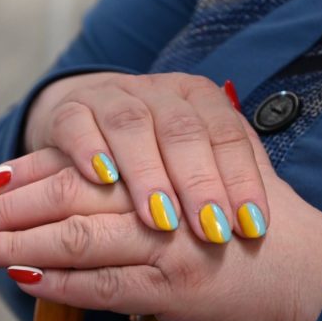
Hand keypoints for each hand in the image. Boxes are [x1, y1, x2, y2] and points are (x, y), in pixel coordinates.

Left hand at [0, 125, 321, 320]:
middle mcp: (161, 200)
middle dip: (9, 210)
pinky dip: (57, 282)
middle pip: (69, 196)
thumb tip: (100, 180)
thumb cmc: (259, 229)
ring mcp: (167, 245)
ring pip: (75, 238)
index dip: (30, 172)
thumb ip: (158, 178)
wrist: (314, 278)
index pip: (81, 165)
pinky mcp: (176, 289)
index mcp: (165, 166)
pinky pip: (102, 285)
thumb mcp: (211, 182)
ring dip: (16, 244)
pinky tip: (21, 278)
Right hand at [23, 72, 268, 242]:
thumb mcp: (187, 165)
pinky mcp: (68, 110)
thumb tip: (254, 228)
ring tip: (160, 219)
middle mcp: (154, 90)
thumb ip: (216, 183)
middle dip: (199, 182)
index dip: (241, 178)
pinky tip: (101, 179)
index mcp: (195, 96)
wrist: (89, 133)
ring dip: (148, 173)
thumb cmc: (150, 160)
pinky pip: (77, 124)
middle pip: (181, 129)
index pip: (226, 132)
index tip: (251, 227)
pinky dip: (90, 149)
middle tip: (211, 230)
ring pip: (131, 125)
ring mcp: (109, 96)